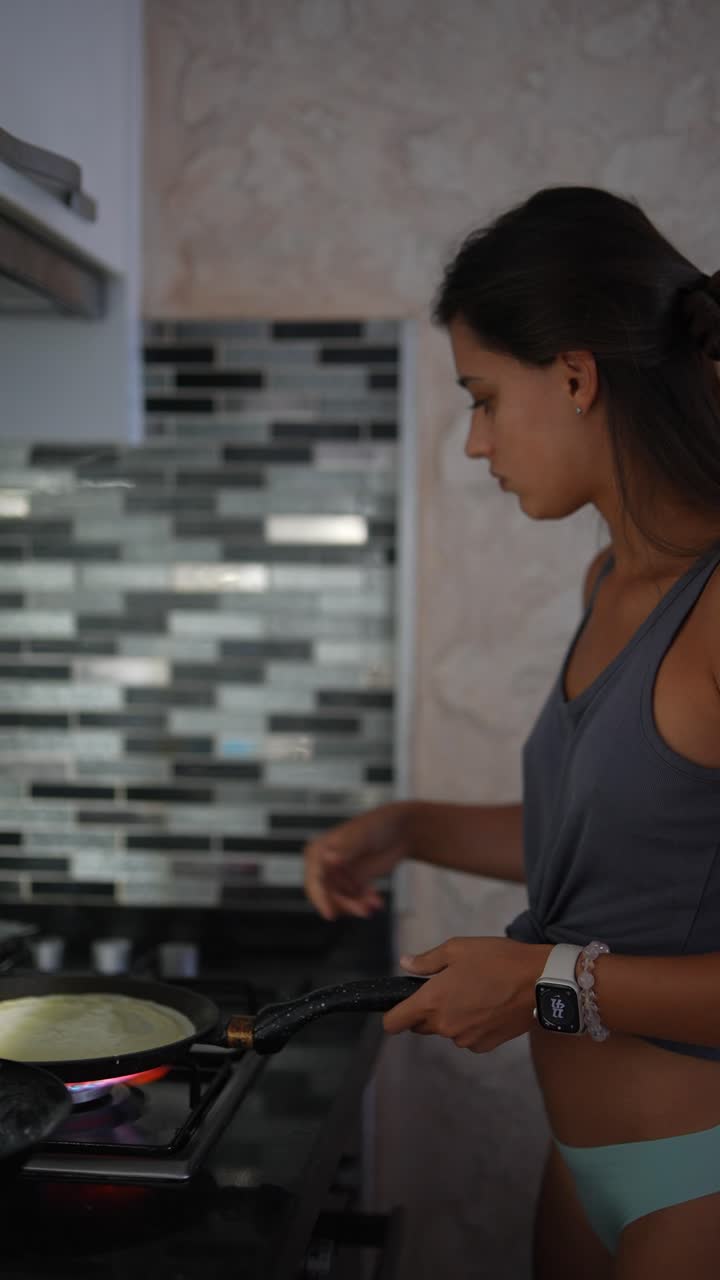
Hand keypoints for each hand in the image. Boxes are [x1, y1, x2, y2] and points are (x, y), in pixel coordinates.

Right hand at [303, 802, 412, 920]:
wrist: (402, 830)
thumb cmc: (380, 824)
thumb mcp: (362, 835)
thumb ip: (345, 848)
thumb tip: (328, 859)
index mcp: (321, 849)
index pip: (314, 878)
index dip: (320, 897)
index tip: (329, 914)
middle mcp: (327, 864)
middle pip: (328, 893)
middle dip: (345, 904)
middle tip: (363, 910)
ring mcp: (341, 874)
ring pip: (342, 900)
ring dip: (357, 905)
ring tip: (374, 904)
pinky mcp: (354, 883)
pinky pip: (355, 900)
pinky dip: (365, 902)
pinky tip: (377, 902)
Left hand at [383, 936, 552, 1052]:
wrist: (540, 983)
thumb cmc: (498, 960)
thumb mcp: (458, 948)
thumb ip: (427, 961)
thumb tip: (406, 964)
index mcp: (432, 1001)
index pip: (394, 1023)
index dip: (392, 1015)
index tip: (400, 1006)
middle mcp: (444, 1026)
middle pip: (421, 1026)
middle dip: (427, 1010)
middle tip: (448, 986)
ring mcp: (465, 1039)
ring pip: (446, 1030)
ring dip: (452, 1017)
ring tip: (474, 992)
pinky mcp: (485, 1046)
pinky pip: (467, 1037)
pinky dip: (471, 1025)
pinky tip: (488, 1006)